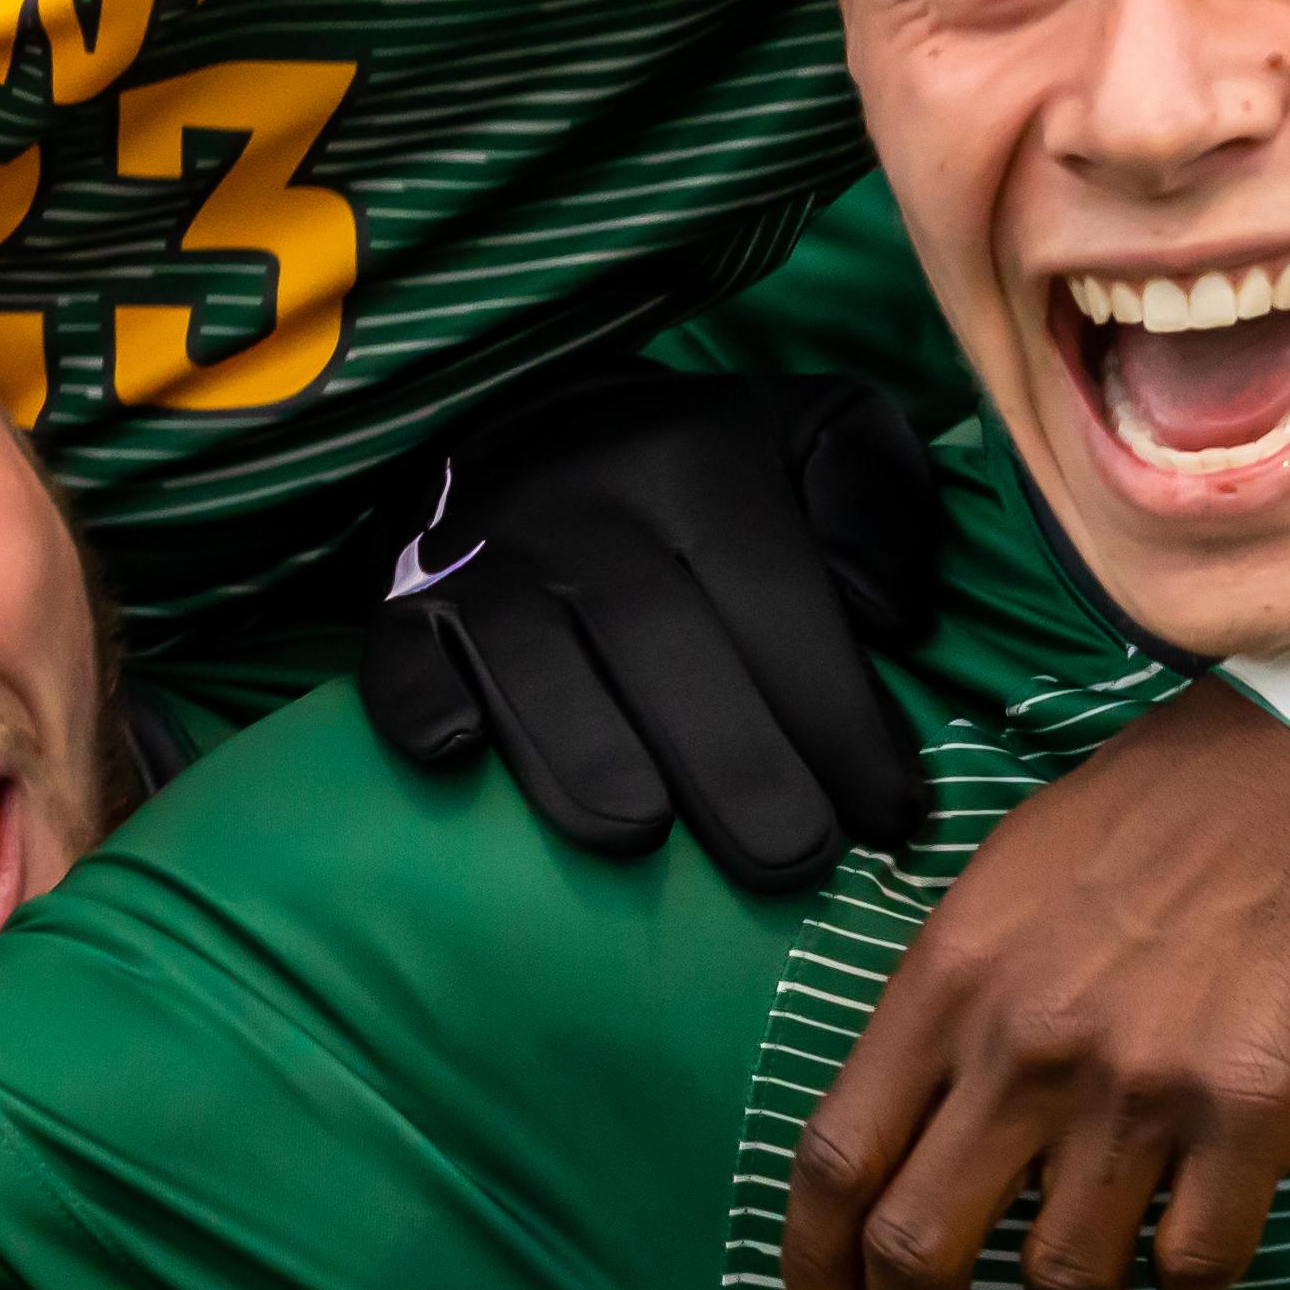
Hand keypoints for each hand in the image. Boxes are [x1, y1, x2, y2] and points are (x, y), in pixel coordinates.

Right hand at [359, 369, 940, 895]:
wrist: (531, 426)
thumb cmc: (705, 470)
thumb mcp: (817, 441)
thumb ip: (878, 507)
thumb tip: (884, 618)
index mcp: (700, 459)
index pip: (776, 600)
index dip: (839, 716)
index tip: (887, 817)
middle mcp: (585, 499)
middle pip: (658, 639)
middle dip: (732, 763)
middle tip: (791, 863)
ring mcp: (485, 549)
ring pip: (531, 659)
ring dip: (583, 757)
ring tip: (643, 840)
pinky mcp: (405, 599)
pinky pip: (401, 660)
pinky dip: (424, 710)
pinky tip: (461, 758)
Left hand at [781, 690, 1289, 1289]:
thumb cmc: (1155, 815)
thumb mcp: (1004, 882)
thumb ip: (948, 1002)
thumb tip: (910, 1124)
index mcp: (950, 980)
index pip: (838, 1156)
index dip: (813, 1261)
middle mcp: (1027, 1044)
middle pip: (923, 1244)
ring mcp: (1138, 1086)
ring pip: (1060, 1278)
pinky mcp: (1250, 1113)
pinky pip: (1194, 1262)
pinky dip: (1180, 1281)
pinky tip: (1183, 1250)